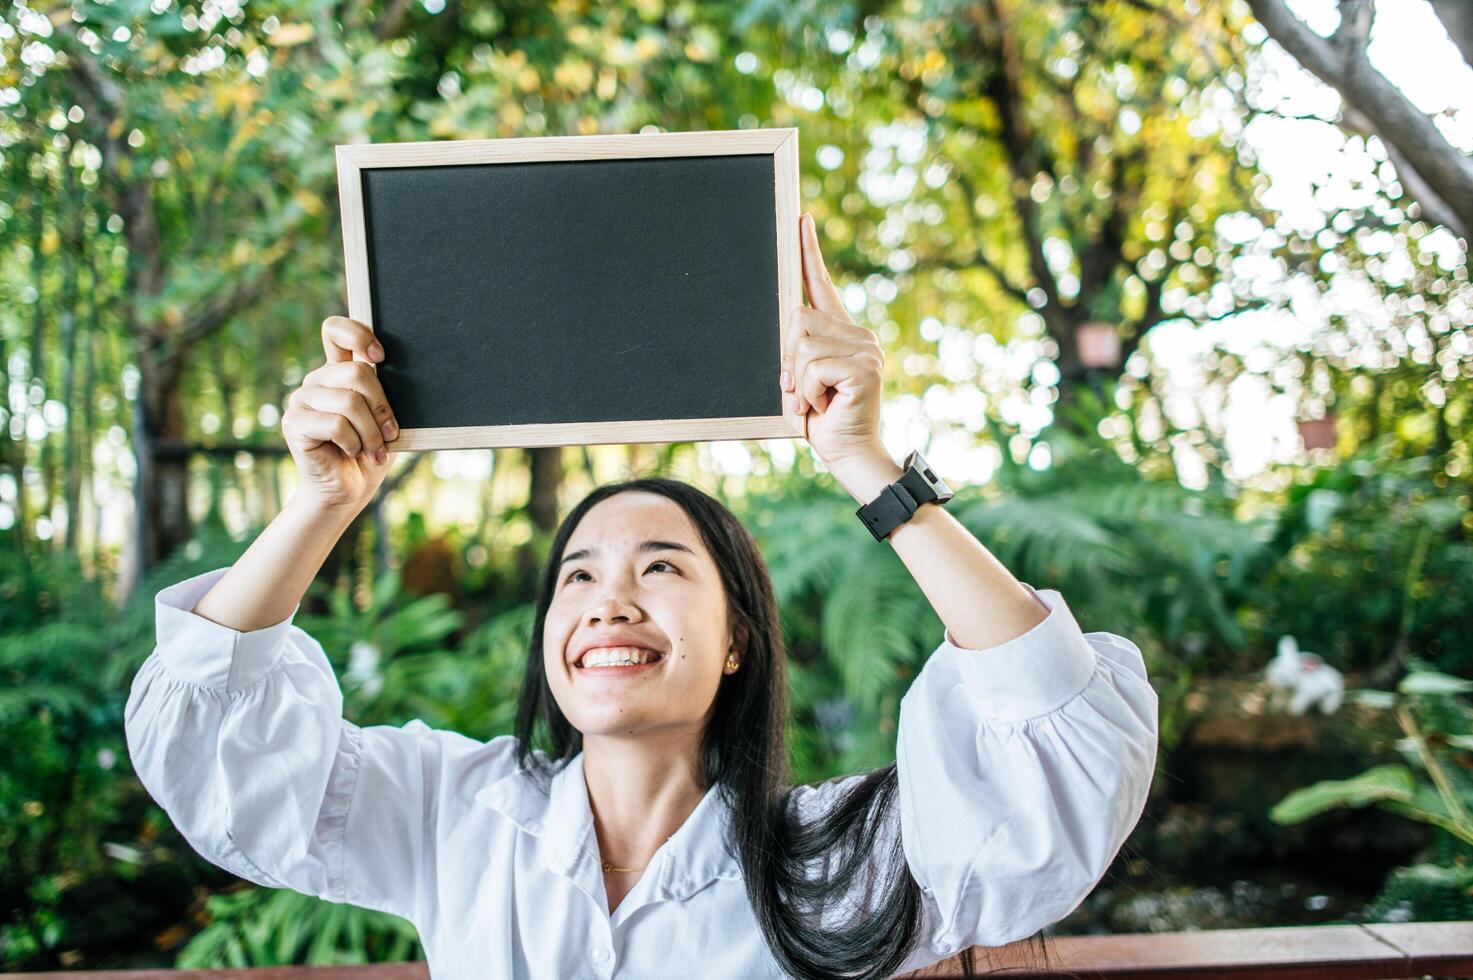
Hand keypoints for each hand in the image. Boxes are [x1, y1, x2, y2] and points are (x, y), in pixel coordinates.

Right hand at [281, 316, 398, 514]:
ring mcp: (302, 399)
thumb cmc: (371, 453)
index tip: (380, 357)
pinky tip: (353, 453)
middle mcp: (318, 380)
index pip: (335, 330)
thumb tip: (410, 374)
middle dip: (383, 408)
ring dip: (371, 432)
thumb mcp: (385, 419)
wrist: (348, 491)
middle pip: (357, 373)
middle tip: (391, 434)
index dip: (358, 335)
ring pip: (349, 402)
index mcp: (339, 372)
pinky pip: (335, 424)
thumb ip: (385, 394)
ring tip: (375, 451)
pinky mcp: (294, 423)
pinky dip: (354, 442)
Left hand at [782, 212, 889, 467]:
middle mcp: (857, 334)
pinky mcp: (864, 367)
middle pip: (798, 319)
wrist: (850, 456)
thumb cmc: (823, 422)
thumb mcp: (802, 381)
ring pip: (802, 343)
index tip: (801, 219)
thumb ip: (798, 352)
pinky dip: (808, 392)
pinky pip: (813, 366)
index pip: (822, 285)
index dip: (809, 252)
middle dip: (787, 359)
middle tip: (801, 392)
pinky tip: (824, 406)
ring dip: (798, 380)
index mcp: (841, 333)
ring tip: (815, 401)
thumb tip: (789, 325)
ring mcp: (865, 348)